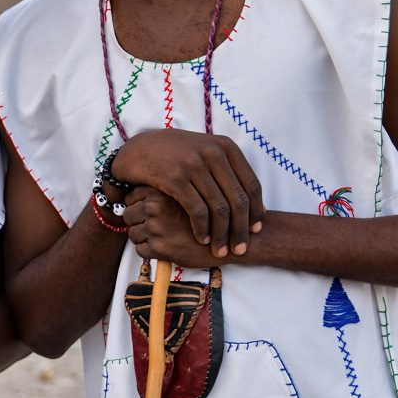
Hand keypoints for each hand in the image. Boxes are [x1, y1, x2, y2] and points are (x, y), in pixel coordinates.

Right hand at [114, 129, 262, 256]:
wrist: (141, 149)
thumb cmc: (176, 154)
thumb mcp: (206, 150)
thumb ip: (229, 171)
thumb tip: (254, 204)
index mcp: (225, 146)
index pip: (251, 185)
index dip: (256, 211)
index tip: (255, 231)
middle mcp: (213, 153)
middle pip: (238, 200)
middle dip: (242, 230)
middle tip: (241, 248)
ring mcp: (194, 165)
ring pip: (220, 209)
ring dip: (222, 235)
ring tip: (221, 250)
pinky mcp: (176, 178)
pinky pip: (198, 211)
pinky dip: (203, 229)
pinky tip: (202, 239)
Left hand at [124, 186, 225, 266]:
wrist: (228, 235)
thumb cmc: (205, 212)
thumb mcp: (183, 191)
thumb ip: (162, 190)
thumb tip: (131, 194)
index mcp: (159, 189)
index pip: (130, 196)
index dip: (139, 204)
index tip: (150, 210)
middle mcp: (154, 206)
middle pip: (128, 214)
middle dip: (138, 221)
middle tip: (155, 226)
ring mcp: (156, 227)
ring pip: (132, 233)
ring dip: (143, 237)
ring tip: (162, 236)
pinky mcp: (159, 247)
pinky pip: (140, 250)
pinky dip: (149, 251)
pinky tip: (165, 247)